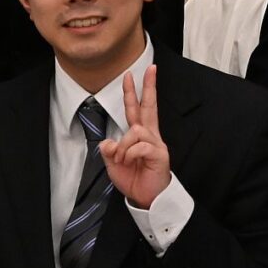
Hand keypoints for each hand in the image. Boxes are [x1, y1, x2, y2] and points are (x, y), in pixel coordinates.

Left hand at [98, 66, 172, 208]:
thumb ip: (109, 151)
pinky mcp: (159, 154)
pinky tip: (130, 162)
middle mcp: (150, 136)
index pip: (136, 109)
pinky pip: (139, 146)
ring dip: (123, 146)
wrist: (147, 199)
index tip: (132, 74)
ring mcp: (156, 144)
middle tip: (149, 68)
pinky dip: (130, 154)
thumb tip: (108, 142)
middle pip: (149, 106)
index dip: (134, 92)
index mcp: (139, 135)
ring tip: (123, 160)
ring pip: (135, 131)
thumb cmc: (134, 180)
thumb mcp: (114, 164)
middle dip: (148, 87)